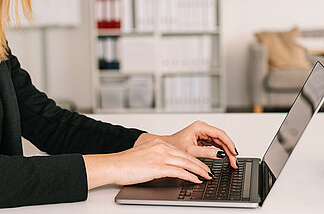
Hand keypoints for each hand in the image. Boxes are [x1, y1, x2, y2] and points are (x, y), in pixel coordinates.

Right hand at [83, 137, 211, 188]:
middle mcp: (161, 147)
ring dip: (199, 171)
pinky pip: (179, 172)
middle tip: (209, 172)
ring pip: (186, 163)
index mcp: (158, 144)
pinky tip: (196, 180)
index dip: (193, 159)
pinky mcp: (158, 167)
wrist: (114, 165)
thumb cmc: (125, 163)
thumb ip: (157, 158)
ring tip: (207, 177)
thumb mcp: (144, 156)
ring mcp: (160, 156)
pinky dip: (190, 176)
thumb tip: (167, 167)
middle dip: (200, 165)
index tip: (201, 165)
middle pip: (187, 156)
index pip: (181, 151)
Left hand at [137, 120, 237, 167]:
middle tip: (234, 161)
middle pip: (222, 138)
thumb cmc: (173, 146)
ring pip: (220, 142)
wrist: (165, 147)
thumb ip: (207, 153)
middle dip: (229, 150)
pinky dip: (221, 152)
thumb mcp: (190, 151)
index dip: (229, 144)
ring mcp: (203, 133)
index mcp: (200, 127)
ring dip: (226, 152)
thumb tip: (221, 155)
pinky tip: (225, 159)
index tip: (234, 153)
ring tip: (232, 162)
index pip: (220, 134)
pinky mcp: (203, 139)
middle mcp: (202, 128)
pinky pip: (216, 144)